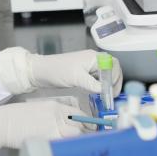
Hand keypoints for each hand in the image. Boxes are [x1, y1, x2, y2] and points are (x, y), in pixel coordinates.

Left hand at [0, 47, 122, 95]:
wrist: (41, 72)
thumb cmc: (57, 71)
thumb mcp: (76, 78)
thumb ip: (93, 84)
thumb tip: (106, 91)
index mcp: (93, 57)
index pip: (113, 65)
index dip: (116, 78)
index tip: (112, 91)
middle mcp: (93, 60)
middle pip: (112, 70)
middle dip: (114, 83)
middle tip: (111, 97)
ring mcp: (89, 67)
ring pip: (105, 76)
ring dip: (107, 86)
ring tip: (106, 98)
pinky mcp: (84, 74)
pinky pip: (98, 79)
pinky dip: (100, 87)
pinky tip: (98, 95)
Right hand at [0, 100, 84, 155]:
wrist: (1, 123)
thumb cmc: (16, 117)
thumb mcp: (39, 110)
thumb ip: (55, 116)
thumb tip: (69, 126)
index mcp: (55, 107)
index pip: (79, 113)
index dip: (87, 122)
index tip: (92, 128)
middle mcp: (57, 116)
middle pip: (80, 126)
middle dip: (86, 134)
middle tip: (88, 141)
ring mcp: (53, 129)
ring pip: (75, 137)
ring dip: (77, 142)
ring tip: (76, 147)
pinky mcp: (48, 140)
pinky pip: (64, 145)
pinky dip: (67, 149)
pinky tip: (66, 152)